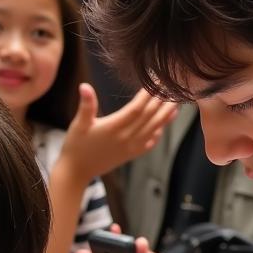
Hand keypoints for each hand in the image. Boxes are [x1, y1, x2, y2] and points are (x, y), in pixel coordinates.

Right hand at [59, 84, 174, 181]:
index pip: (136, 108)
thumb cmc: (76, 146)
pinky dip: (159, 132)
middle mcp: (126, 138)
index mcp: (114, 128)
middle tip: (171, 86)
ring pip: (153, 129)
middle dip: (161, 101)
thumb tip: (84, 86)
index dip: (148, 95)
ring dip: (165, 115)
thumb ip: (86, 105)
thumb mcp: (78, 124)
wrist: (77, 171)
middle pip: (149, 117)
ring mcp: (131, 147)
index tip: (155, 81)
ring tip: (176, 102)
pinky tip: (165, 123)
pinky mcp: (131, 154)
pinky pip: (150, 142)